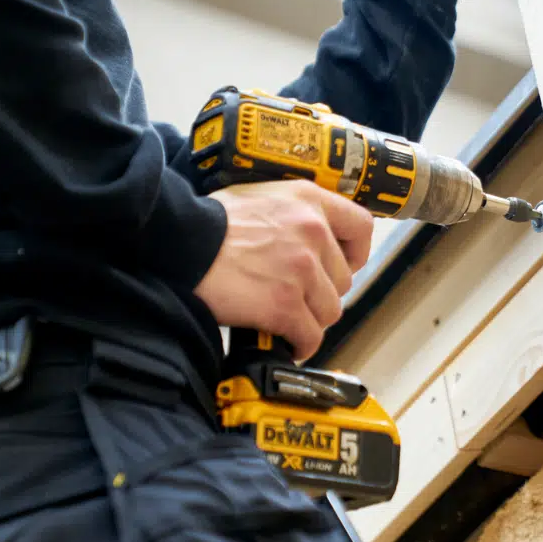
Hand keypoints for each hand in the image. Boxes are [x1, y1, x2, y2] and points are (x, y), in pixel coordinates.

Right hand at [193, 181, 373, 359]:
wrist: (182, 243)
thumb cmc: (210, 222)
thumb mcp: (260, 197)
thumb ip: (293, 214)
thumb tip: (311, 240)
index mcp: (309, 202)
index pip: (361, 227)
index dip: (356, 252)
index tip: (345, 264)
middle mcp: (313, 233)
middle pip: (344, 279)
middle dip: (323, 292)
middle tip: (298, 297)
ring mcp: (302, 271)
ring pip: (330, 311)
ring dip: (310, 320)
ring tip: (287, 320)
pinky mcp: (285, 304)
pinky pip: (309, 336)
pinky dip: (299, 344)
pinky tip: (285, 342)